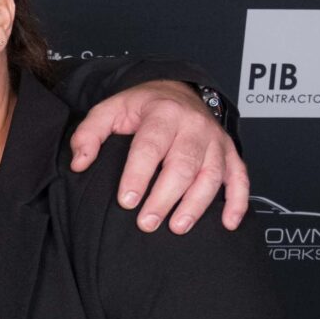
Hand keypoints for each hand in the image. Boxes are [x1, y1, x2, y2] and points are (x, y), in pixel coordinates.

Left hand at [69, 81, 248, 233]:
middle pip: (183, 165)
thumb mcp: (109, 110)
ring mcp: (215, 140)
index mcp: (163, 113)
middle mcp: (194, 125)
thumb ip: (88, 135)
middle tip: (147, 222)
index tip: (127, 202)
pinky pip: (239, 177)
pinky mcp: (229, 152)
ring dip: (196, 204)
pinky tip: (228, 223)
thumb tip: (79, 163)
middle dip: (165, 197)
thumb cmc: (142, 107)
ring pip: (211, 174)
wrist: (178, 91)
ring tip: (177, 227)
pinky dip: (237, 201)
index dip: (138, 175)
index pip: (150, 146)